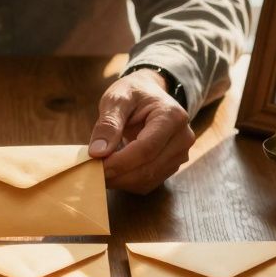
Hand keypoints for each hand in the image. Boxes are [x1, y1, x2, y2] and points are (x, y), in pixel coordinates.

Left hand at [88, 69, 193, 193]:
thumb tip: (97, 152)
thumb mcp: (117, 99)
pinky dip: (127, 182)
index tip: (96, 164)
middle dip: (118, 174)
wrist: (150, 94)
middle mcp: (182, 138)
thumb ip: (108, 124)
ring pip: (148, 179)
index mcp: (172, 117)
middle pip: (149, 168)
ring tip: (100, 170)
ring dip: (121, 180)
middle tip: (92, 171)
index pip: (147, 148)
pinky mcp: (171, 166)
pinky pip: (149, 183)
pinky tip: (113, 172)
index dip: (120, 161)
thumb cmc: (133, 93)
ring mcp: (180, 155)